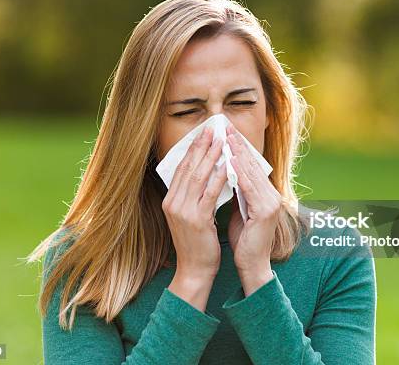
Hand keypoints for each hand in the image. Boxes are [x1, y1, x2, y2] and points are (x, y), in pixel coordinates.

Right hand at [163, 126, 227, 310]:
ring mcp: (183, 211)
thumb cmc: (196, 243)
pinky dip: (219, 177)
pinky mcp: (197, 220)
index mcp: (170, 200)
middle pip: (188, 168)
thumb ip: (193, 196)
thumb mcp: (190, 216)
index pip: (181, 168)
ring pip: (198, 177)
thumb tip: (205, 173)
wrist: (194, 269)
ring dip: (211, 157)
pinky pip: (209, 193)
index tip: (203, 133)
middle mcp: (173, 203)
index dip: (193, 149)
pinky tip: (228, 166)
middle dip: (201, 147)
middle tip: (213, 129)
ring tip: (221, 141)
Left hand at [226, 123, 280, 295]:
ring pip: (252, 172)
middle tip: (225, 127)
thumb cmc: (244, 240)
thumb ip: (237, 192)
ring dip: (238, 153)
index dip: (238, 148)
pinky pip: (250, 187)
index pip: (251, 166)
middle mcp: (271, 195)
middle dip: (238, 145)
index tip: (225, 133)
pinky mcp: (266, 211)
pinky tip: (230, 160)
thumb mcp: (240, 210)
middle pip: (253, 164)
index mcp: (265, 195)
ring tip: (226, 137)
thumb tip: (225, 174)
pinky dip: (240, 173)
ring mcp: (271, 202)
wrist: (252, 266)